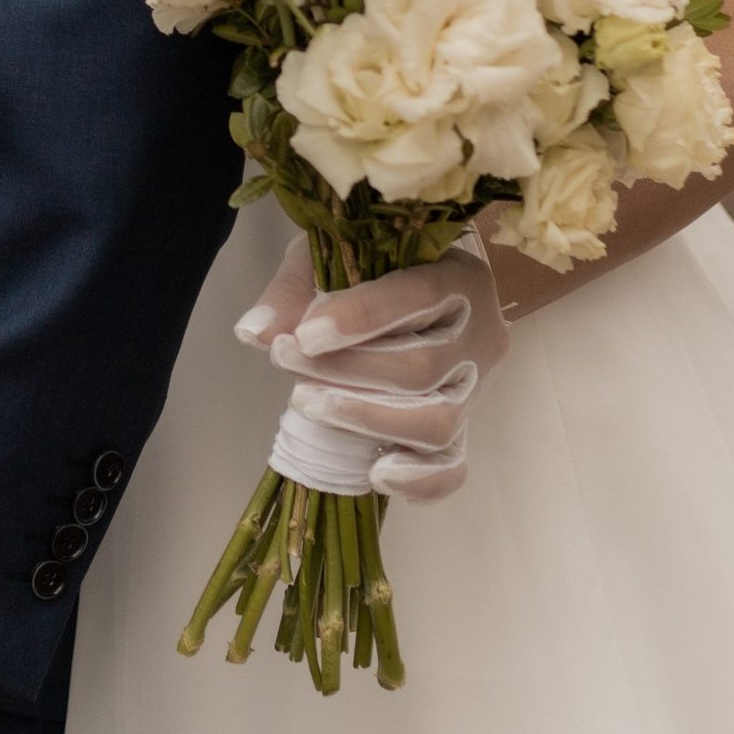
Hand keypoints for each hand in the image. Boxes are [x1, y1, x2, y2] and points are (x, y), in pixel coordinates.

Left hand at [238, 231, 509, 504]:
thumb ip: (296, 287)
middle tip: (285, 359)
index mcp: (458, 276)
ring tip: (306, 404)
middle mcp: (478, 334)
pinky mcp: (466, 427)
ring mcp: (476, 387)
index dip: (360, 318)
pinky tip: (374, 472)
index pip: (417, 297)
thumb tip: (254, 333)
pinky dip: (418, 480)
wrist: (442, 288)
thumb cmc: (384, 264)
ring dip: (366, 420)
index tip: (304, 335)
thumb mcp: (338, 253)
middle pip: (421, 368)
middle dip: (344, 371)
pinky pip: (453, 467)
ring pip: (438, 422)